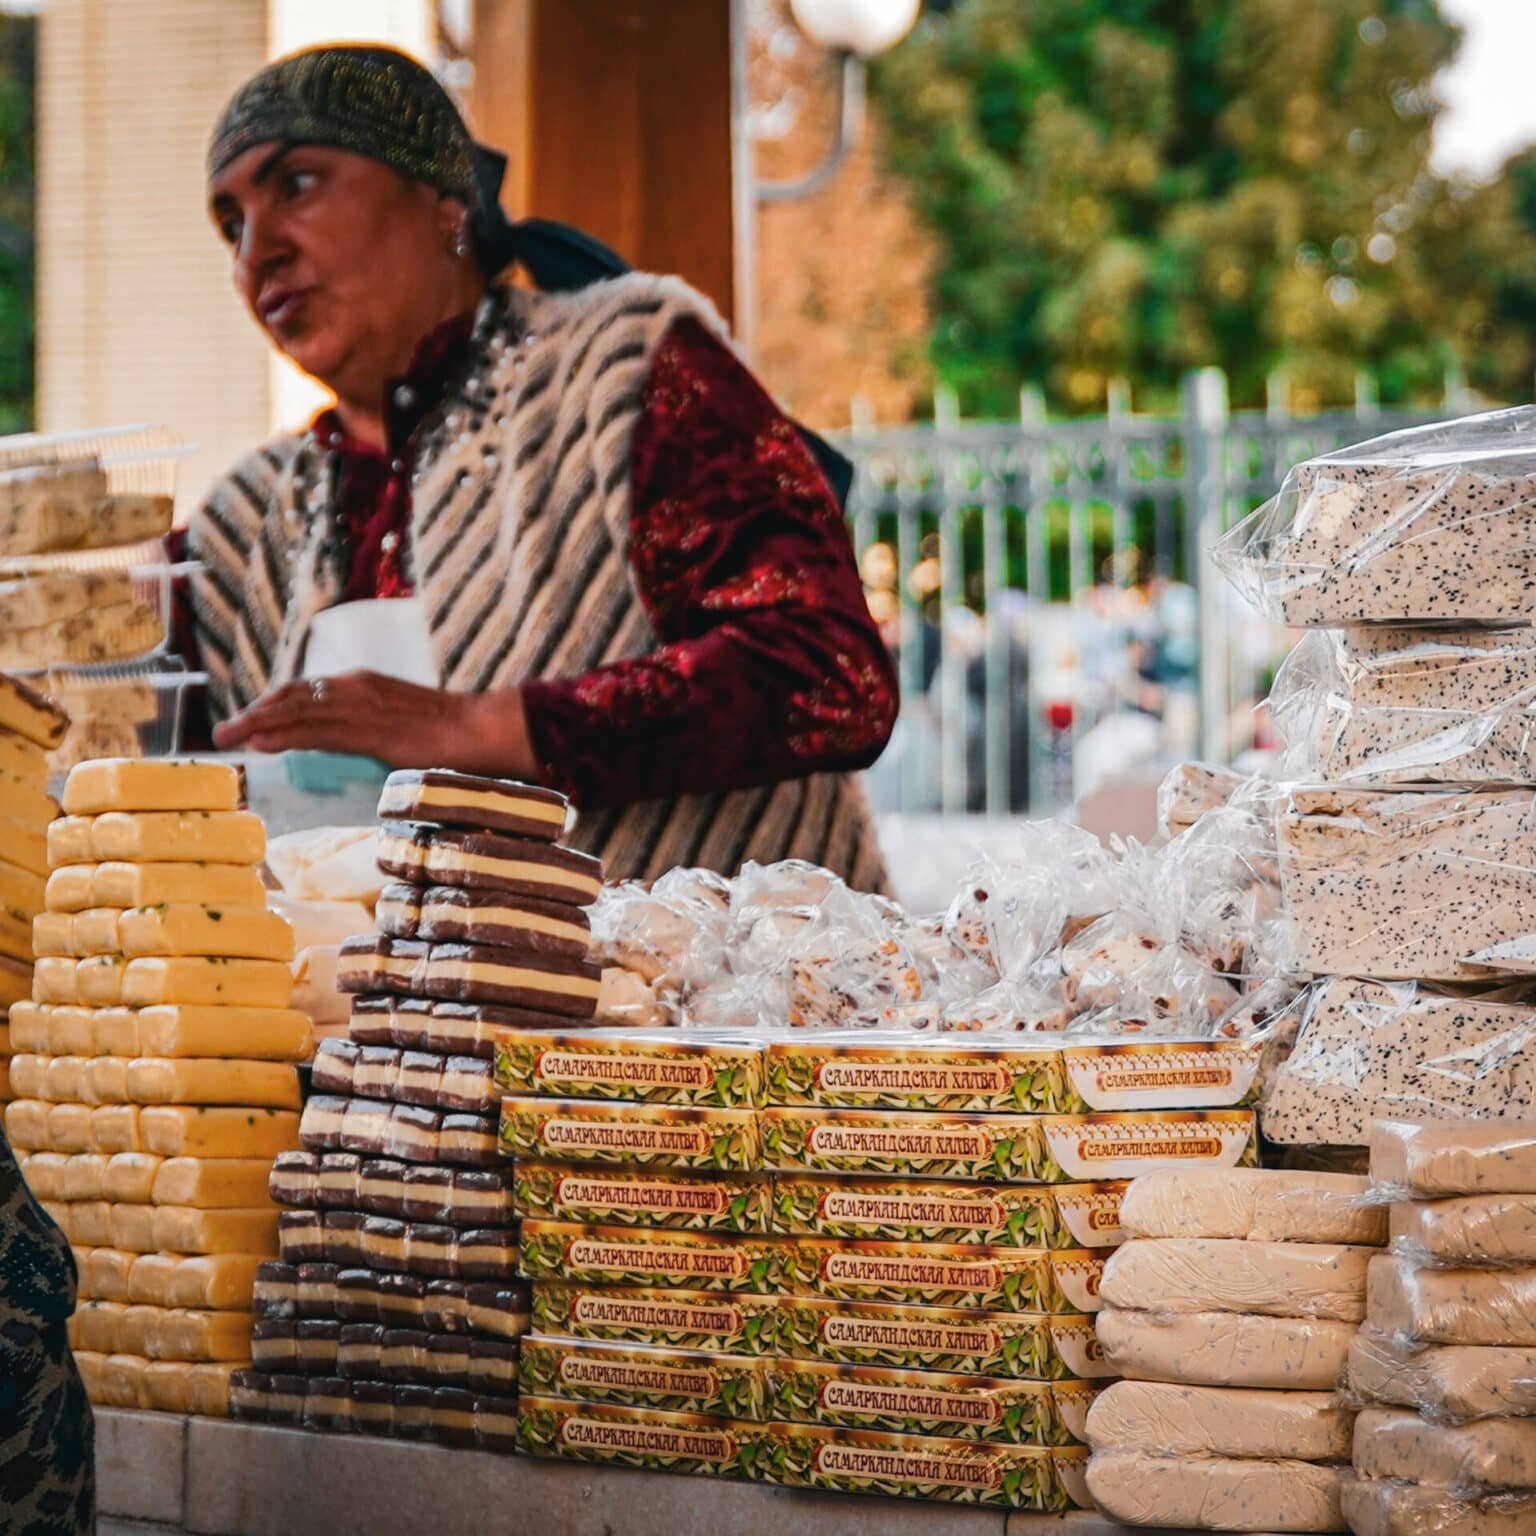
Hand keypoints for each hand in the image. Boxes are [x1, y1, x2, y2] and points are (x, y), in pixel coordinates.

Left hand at [212, 671, 539, 775]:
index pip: (305, 690)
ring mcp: (361, 707)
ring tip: (228, 736)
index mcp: (363, 683)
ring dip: (257, 723)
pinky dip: (284, 735)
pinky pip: (317, 731)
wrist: (481, 729)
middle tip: (224, 731)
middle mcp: (356, 687)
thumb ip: (371, 727)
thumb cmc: (451, 732)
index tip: (249, 720)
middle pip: (292, 696)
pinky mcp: (368, 730)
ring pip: (297, 711)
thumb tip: (356, 742)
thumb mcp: (401, 723)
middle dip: (255, 713)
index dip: (272, 704)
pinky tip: (260, 743)